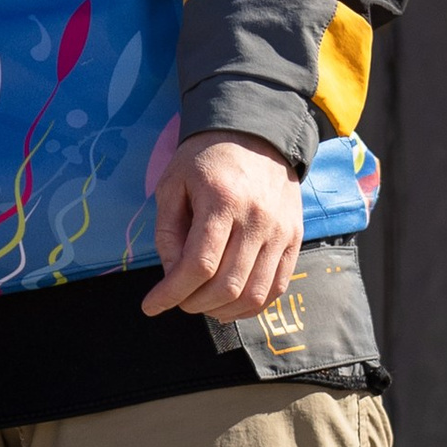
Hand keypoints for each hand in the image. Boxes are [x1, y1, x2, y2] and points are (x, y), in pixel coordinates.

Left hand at [142, 131, 301, 321]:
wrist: (257, 135)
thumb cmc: (206, 159)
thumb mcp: (172, 184)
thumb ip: (168, 231)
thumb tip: (172, 275)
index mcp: (222, 201)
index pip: (199, 264)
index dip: (172, 293)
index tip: (152, 306)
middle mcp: (257, 219)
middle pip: (227, 285)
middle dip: (194, 303)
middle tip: (177, 300)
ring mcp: (280, 232)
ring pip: (254, 294)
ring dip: (222, 310)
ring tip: (201, 303)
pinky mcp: (294, 239)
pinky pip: (277, 287)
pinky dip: (251, 305)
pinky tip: (229, 303)